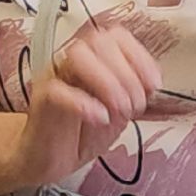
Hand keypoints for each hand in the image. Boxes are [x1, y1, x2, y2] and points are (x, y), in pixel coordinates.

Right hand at [8, 20, 161, 189]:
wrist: (50, 159)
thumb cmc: (85, 131)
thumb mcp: (119, 112)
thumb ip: (134, 93)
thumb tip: (151, 83)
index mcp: (95, 57)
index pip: (117, 35)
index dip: (140, 56)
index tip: (153, 85)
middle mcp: (73, 60)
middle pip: (99, 41)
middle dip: (126, 73)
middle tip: (135, 106)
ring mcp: (55, 76)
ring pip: (78, 56)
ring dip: (107, 82)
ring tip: (120, 111)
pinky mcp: (41, 100)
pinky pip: (58, 90)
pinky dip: (84, 103)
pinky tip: (100, 118)